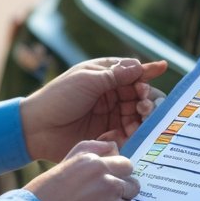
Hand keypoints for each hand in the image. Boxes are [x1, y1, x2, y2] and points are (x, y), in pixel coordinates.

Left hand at [20, 57, 167, 162]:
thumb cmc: (59, 97)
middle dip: (148, 97)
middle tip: (145, 103)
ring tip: (141, 116)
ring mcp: (110, 115)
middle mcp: (111, 95)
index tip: (162, 69)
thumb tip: (140, 66)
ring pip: (138, 115)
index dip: (148, 71)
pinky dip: (135, 131)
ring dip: (144, 115)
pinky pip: (129, 133)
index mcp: (105, 76)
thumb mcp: (87, 80)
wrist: (37, 128)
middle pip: (140, 95)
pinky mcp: (108, 134)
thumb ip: (115, 75)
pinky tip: (132, 130)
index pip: (133, 72)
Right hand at [24, 140, 140, 200]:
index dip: (119, 173)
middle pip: (133, 184)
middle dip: (122, 190)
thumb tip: (114, 147)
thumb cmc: (45, 193)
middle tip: (103, 198)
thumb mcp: (67, 162)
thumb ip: (92, 150)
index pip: (126, 164)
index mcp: (95, 162)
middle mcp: (106, 179)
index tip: (110, 180)